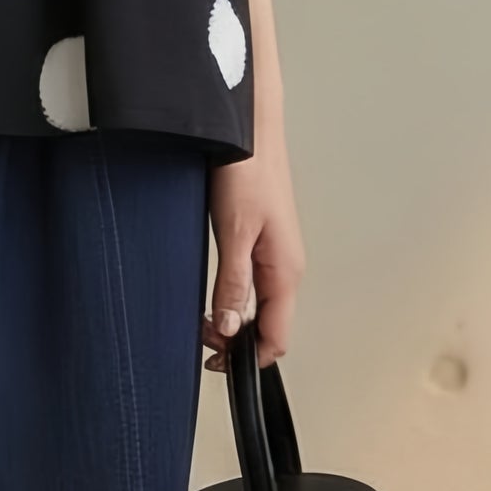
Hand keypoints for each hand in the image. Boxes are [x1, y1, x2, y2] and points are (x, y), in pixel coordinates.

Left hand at [202, 124, 305, 373]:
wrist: (249, 127)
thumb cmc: (247, 170)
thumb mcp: (234, 233)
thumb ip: (234, 284)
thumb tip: (232, 330)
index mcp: (286, 271)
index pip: (277, 337)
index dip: (248, 359)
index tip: (216, 362)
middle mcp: (288, 265)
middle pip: (271, 324)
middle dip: (239, 340)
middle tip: (202, 335)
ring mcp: (279, 251)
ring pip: (263, 303)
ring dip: (236, 317)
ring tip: (206, 316)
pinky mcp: (266, 236)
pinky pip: (257, 281)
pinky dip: (238, 294)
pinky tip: (219, 287)